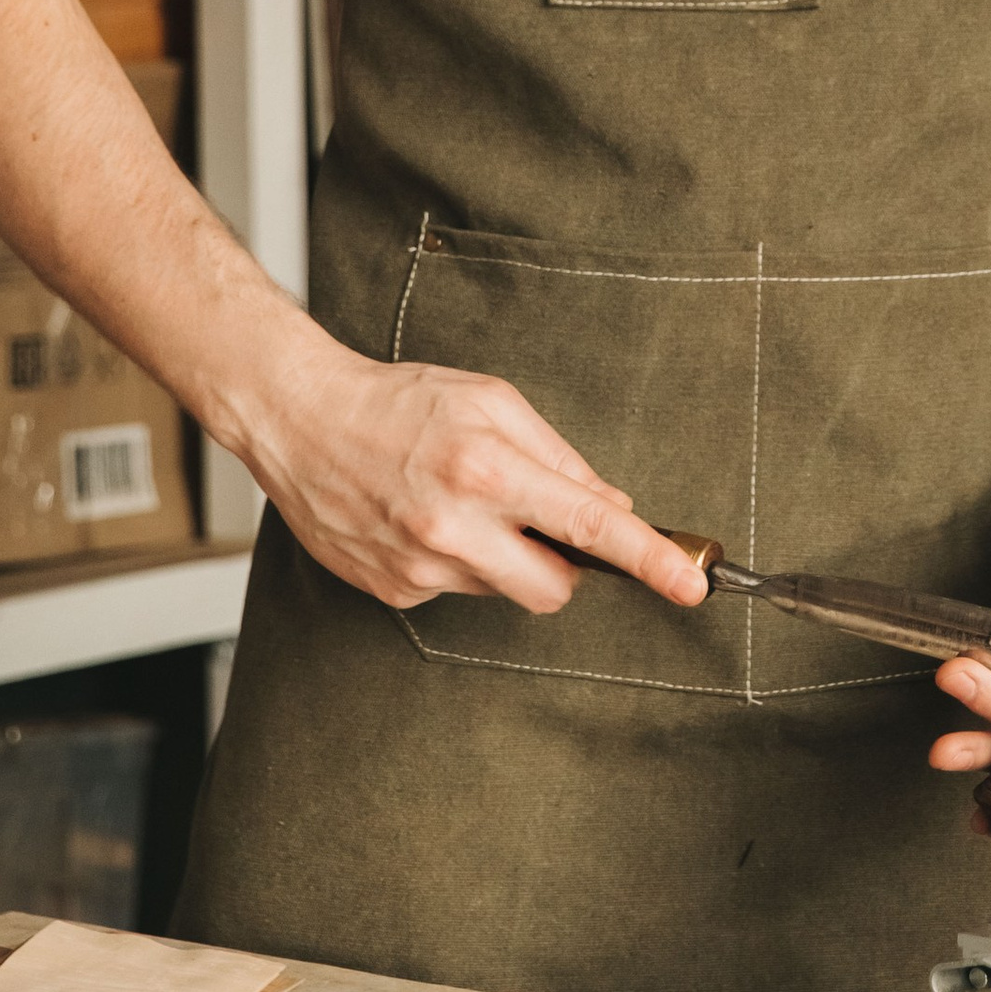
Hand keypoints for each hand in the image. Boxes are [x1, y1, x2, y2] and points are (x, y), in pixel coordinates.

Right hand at [240, 332, 713, 616]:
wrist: (302, 421)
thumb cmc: (399, 401)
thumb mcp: (490, 401)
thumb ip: (557, 455)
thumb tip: (610, 505)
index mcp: (487, 467)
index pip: (587, 524)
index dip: (646, 558)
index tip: (688, 584)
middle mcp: (453, 525)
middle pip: (554, 588)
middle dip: (566, 568)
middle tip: (542, 526)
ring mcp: (420, 566)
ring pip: (505, 590)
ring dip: (504, 557)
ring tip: (460, 506)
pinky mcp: (394, 590)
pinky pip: (456, 590)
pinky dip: (457, 562)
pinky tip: (423, 521)